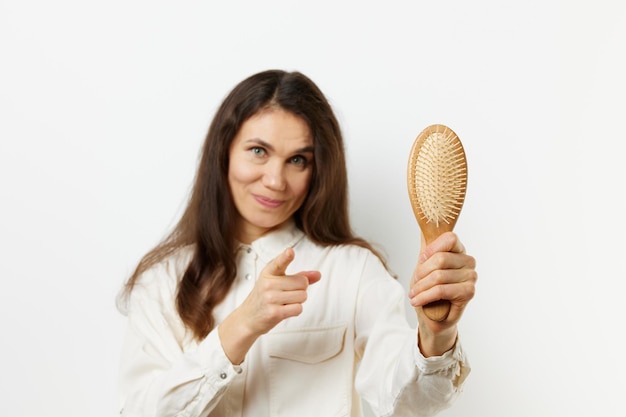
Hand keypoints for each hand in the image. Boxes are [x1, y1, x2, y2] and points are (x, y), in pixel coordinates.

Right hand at [240, 247, 320, 335]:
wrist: (248, 317)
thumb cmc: (266, 296)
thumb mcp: (278, 282)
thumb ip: (299, 276)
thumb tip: (318, 275)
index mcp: (269, 272)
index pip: (279, 262)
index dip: (286, 257)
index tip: (290, 252)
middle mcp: (268, 284)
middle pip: (302, 282)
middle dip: (301, 289)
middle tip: (287, 293)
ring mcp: (270, 298)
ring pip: (302, 296)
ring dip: (298, 301)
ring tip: (285, 302)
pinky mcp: (274, 313)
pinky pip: (298, 308)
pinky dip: (296, 310)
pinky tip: (284, 310)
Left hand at [408, 232, 476, 355]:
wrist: (432, 315)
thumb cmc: (429, 287)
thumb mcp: (424, 263)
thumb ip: (427, 244)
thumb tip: (424, 220)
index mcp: (458, 250)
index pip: (450, 238)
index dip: (432, 248)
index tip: (421, 259)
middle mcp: (468, 261)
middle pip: (440, 259)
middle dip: (421, 273)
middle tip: (414, 283)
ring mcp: (471, 277)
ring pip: (438, 276)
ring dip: (420, 287)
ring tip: (414, 295)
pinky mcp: (469, 292)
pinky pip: (442, 290)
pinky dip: (425, 296)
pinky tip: (417, 301)